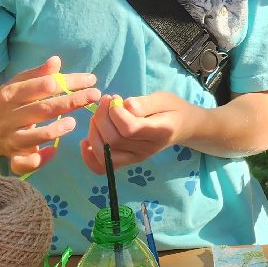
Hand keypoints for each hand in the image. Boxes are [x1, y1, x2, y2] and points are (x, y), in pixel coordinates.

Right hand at [0, 57, 99, 174]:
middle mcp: (10, 116)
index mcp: (10, 95)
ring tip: (73, 123)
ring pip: (34, 136)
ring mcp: (11, 137)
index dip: (65, 82)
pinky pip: (25, 162)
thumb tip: (56, 61)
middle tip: (94, 95)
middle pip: (42, 109)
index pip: (41, 86)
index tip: (89, 79)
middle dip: (70, 101)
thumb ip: (36, 74)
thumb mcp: (15, 85)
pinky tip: (53, 151)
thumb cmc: (5, 104)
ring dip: (55, 130)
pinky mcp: (13, 155)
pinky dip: (39, 158)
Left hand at [80, 91, 197, 173]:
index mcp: (160, 132)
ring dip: (94, 132)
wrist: (182, 126)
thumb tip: (126, 105)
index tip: (114, 98)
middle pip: (114, 140)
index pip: (130, 129)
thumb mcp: (163, 98)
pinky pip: (103, 168)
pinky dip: (89, 157)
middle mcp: (147, 149)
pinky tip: (85, 142)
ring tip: (98, 115)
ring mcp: (136, 158)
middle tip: (104, 101)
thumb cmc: (172, 109)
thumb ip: (145, 102)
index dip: (115, 113)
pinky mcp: (128, 161)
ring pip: (105, 153)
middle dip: (101, 118)